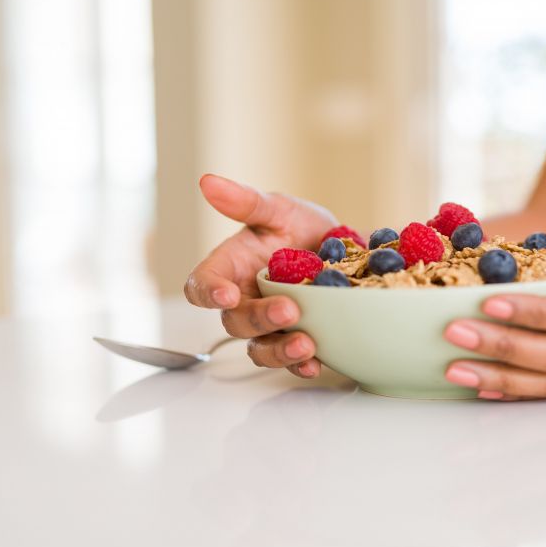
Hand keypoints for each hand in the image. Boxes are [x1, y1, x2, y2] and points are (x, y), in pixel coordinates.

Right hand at [183, 175, 336, 376]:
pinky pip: (290, 361)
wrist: (345, 249)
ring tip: (305, 345)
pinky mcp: (295, 340)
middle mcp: (244, 301)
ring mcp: (269, 325)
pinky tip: (315, 363)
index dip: (208, 293)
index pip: (201, 286)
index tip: (226, 294)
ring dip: (279, 351)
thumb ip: (247, 203)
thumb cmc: (299, 228)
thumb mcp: (278, 210)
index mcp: (229, 269)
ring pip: (259, 348)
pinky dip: (301, 365)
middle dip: (259, 320)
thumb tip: (208, 182)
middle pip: (235, 322)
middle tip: (289, 311)